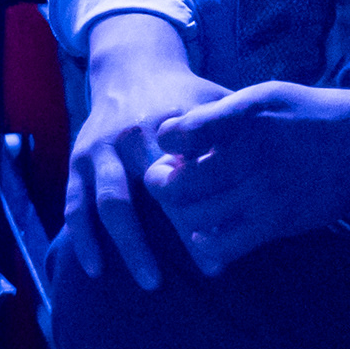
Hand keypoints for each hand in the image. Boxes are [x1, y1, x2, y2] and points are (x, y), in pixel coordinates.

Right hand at [62, 14, 226, 290]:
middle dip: (177, 233)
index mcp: (167, 123)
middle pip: (154, 192)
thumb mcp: (210, 99)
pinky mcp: (78, 162)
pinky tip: (97, 270)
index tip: (229, 242)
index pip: (190, 173)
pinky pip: (76, 206)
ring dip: (131, 246)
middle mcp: (130, 136)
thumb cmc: (183, 93)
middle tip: (202, 269)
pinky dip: (83, 240)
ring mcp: (99, 151)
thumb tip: (273, 168)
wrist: (131, 66)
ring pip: (111, 204)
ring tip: (153, 282)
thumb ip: (234, 130)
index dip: (209, 209)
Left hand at [145, 78, 349, 277]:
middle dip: (163, 183)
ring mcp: (264, 192)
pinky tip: (205, 230)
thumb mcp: (262, 95)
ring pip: (196, 215)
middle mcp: (251, 155)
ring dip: (183, 211)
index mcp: (243, 117)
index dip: (167, 142)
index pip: (178, 136)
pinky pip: (225, 244)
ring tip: (192, 201)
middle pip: (179, 184)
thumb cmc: (305, 114)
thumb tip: (172, 137)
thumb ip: (219, 115)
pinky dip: (205, 241)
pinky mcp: (277, 222)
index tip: (175, 146)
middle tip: (168, 180)